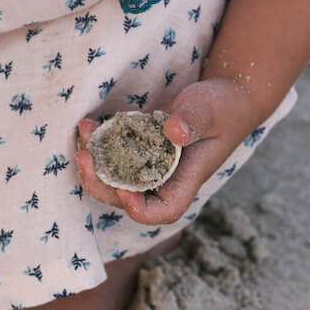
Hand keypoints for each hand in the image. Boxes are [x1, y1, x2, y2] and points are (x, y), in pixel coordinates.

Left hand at [75, 78, 266, 226]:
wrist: (226, 98)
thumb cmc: (224, 106)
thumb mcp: (210, 109)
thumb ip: (193, 120)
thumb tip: (173, 132)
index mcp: (187, 179)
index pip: (164, 211)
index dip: (140, 209)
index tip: (124, 190)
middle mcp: (166, 179)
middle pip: (127, 199)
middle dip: (101, 183)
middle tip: (84, 156)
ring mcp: (150, 166)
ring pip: (115, 179)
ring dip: (94, 161)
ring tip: (85, 130)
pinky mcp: (140, 150)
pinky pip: (113, 157)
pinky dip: (98, 144)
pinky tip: (90, 124)